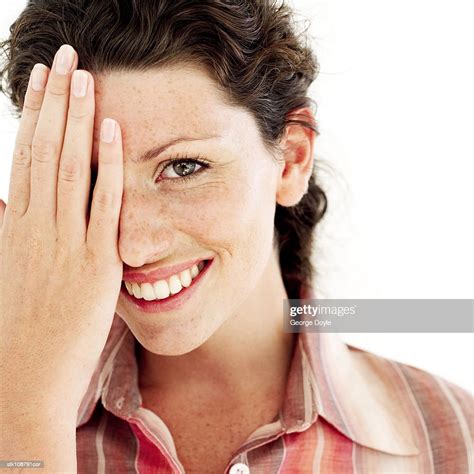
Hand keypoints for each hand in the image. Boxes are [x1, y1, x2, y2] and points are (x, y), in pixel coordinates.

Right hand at [0, 44, 123, 416]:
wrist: (24, 382)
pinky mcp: (95, 264)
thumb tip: (5, 202)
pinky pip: (103, 205)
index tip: (41, 79)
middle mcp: (34, 227)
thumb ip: (11, 234)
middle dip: (55, 100)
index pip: (25, 157)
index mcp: (15, 229)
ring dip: (77, 118)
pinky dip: (108, 167)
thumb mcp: (10, 274)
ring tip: (85, 75)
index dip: (33, 115)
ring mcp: (64, 244)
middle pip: (44, 150)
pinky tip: (113, 132)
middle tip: (65, 57)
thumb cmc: (18, 333)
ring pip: (69, 167)